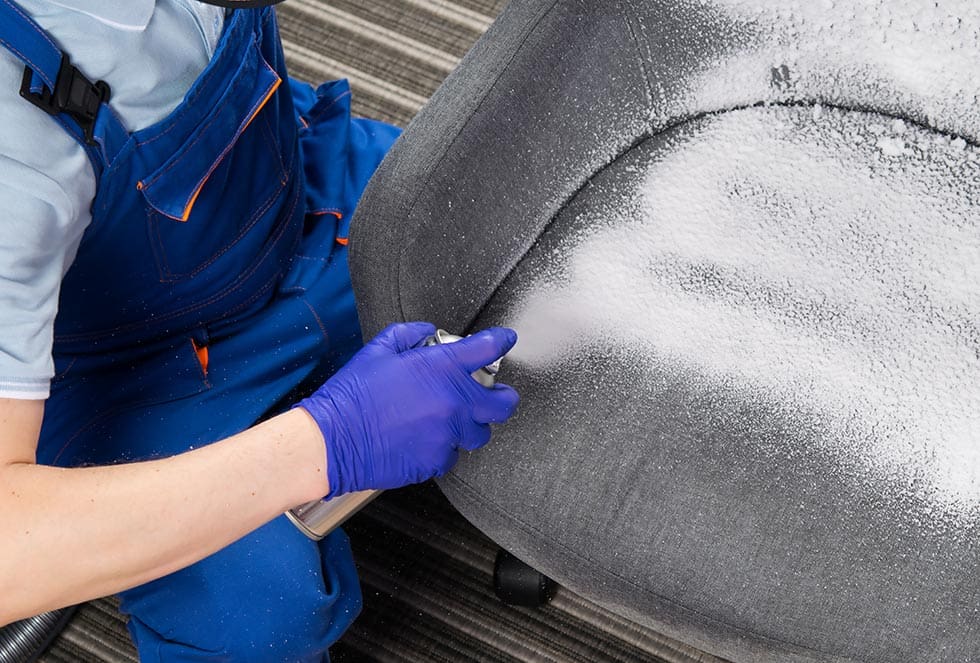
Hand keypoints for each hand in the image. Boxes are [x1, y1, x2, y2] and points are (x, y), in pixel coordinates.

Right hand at [296, 322, 519, 496]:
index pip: (488, 349)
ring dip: (471, 425)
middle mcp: (453, 402)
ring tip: (452, 420)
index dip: (501, 341)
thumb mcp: (377, 350)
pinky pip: (453, 455)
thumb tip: (428, 331)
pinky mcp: (437, 461)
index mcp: (440, 368)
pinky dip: (444, 447)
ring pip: (479, 433)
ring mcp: (448, 434)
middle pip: (503, 404)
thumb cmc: (351, 397)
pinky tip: (425, 439)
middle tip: (495, 395)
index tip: (504, 340)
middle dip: (503, 397)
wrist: (332, 441)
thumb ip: (410, 334)